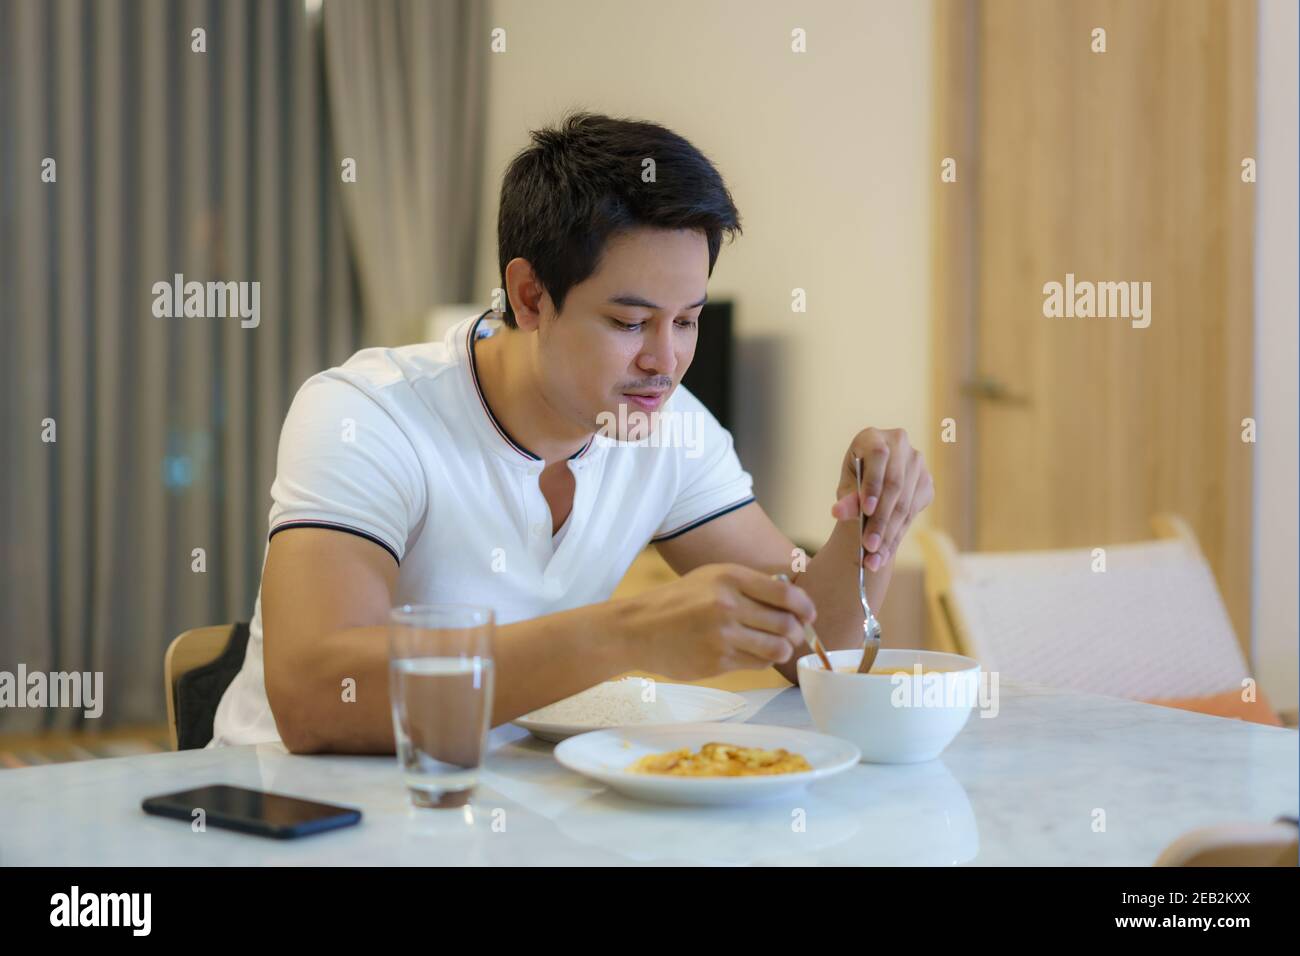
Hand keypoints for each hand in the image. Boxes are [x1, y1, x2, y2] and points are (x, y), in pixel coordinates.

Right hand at [627, 564, 815, 679]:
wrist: (638, 628)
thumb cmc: (679, 602)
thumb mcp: (712, 577)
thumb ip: (750, 585)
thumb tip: (794, 599)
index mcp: (730, 578)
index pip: (786, 595)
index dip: (806, 607)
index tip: (809, 615)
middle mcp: (728, 605)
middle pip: (787, 625)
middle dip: (797, 632)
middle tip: (794, 635)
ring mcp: (722, 636)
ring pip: (777, 649)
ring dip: (783, 650)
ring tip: (776, 647)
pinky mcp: (717, 661)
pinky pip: (757, 665)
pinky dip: (761, 661)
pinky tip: (750, 654)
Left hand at [830, 427, 933, 570]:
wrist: (874, 483)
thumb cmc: (855, 479)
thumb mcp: (846, 485)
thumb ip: (846, 498)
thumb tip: (839, 512)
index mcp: (874, 436)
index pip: (878, 456)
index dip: (873, 483)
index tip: (865, 510)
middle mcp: (901, 445)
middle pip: (894, 485)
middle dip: (880, 519)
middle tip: (868, 546)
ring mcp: (918, 463)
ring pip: (905, 503)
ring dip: (889, 534)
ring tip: (873, 557)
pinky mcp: (926, 483)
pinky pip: (913, 513)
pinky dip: (897, 535)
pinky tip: (884, 554)